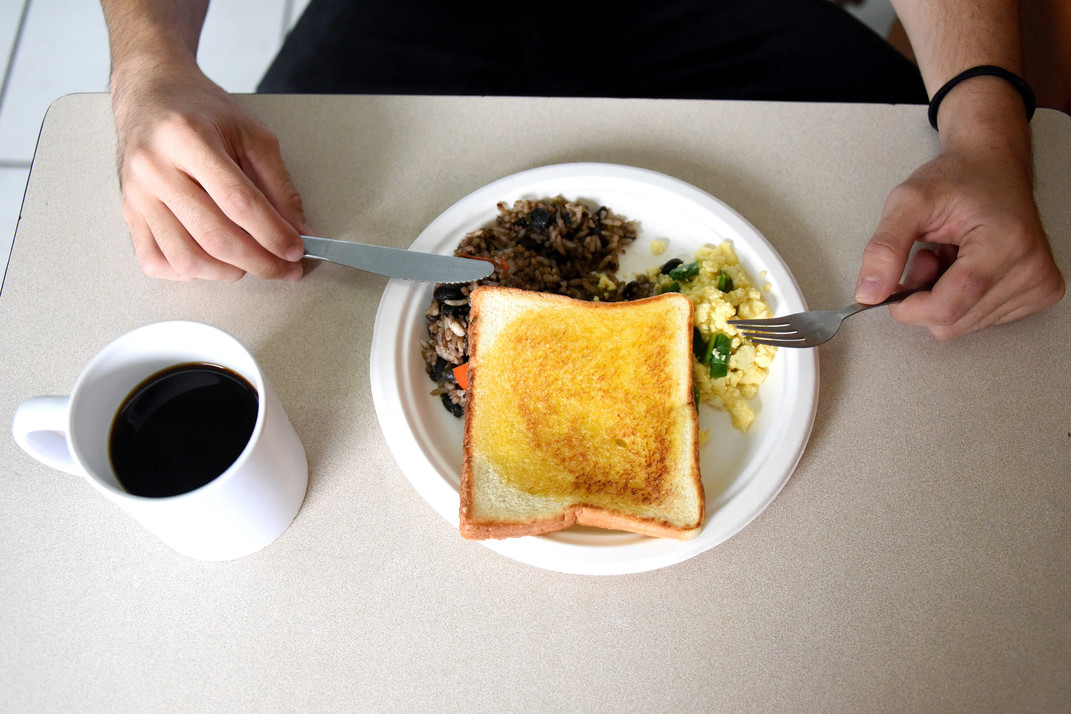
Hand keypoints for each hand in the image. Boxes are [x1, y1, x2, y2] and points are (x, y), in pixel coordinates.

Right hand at [111, 60, 307, 280]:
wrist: (149, 91)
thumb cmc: (200, 109)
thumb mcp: (251, 134)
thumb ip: (279, 185)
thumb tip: (300, 232)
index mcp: (188, 138)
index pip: (239, 202)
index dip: (273, 233)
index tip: (296, 251)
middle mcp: (155, 167)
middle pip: (214, 235)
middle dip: (259, 261)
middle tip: (284, 269)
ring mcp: (137, 193)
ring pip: (185, 256)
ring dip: (227, 272)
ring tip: (250, 263)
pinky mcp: (128, 211)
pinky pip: (156, 260)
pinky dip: (190, 272)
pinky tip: (212, 261)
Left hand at [854, 141, 1064, 339]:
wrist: (992, 166)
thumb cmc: (958, 178)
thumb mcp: (908, 202)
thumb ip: (884, 248)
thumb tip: (869, 294)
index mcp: (1005, 244)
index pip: (946, 309)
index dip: (908, 307)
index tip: (892, 286)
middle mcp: (1031, 268)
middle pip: (953, 323)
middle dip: (924, 297)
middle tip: (927, 255)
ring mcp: (1039, 283)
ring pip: (964, 324)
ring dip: (942, 297)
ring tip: (949, 256)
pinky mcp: (1041, 292)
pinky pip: (982, 319)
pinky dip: (963, 299)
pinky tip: (966, 266)